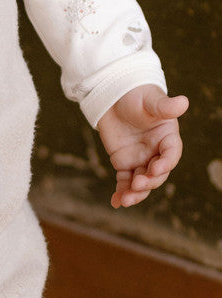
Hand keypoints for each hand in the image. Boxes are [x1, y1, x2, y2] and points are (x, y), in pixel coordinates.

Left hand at [97, 84, 187, 208]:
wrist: (113, 96)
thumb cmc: (136, 95)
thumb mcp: (150, 100)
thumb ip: (165, 106)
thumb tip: (183, 102)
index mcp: (167, 137)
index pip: (171, 154)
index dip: (166, 163)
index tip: (155, 168)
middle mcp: (157, 152)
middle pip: (158, 173)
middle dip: (149, 181)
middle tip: (137, 184)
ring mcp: (141, 159)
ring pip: (142, 182)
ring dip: (136, 193)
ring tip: (125, 200)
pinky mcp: (124, 164)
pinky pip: (124, 181)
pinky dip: (121, 192)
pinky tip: (115, 202)